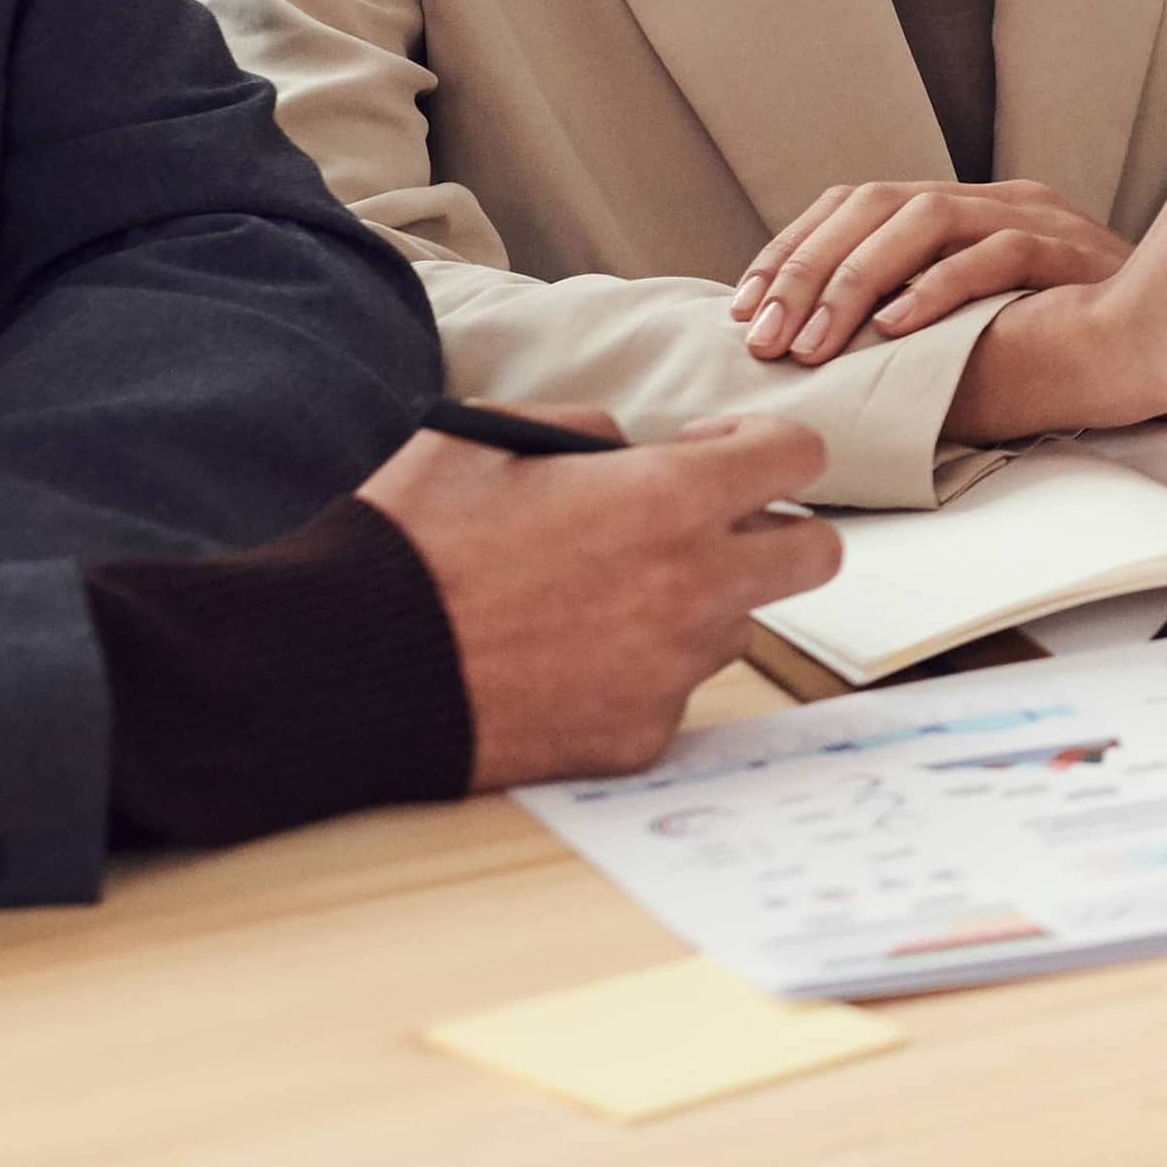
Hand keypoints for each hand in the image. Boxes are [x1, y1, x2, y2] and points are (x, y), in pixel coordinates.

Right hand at [356, 407, 838, 789]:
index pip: (800, 456)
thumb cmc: (412, 543)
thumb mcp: (488, 438)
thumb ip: (586, 429)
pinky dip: (637, 672)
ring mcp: (671, 671)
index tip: (713, 450)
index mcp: (668, 498)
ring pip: (738, 626)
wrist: (350, 666)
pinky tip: (565, 660)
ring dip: (699, 604)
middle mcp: (694, 587)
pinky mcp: (639, 736)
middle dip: (775, 531)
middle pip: (816, 555)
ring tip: (603, 597)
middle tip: (705, 527)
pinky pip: (671, 693)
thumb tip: (631, 449)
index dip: (765, 443)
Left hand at [726, 178, 1128, 365]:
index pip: (854, 203)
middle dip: (807, 270)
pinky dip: (939, 290)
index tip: (741, 308)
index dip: (790, 249)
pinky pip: (996, 255)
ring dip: (857, 281)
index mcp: (961, 210)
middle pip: (876, 203)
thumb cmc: (1061, 352)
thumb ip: (904, 320)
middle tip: (765, 336)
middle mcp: (992, 199)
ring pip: (926, 219)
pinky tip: (897, 331)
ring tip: (819, 341)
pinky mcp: (1071, 250)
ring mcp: (1035, 217)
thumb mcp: (966, 329)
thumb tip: (805, 350)